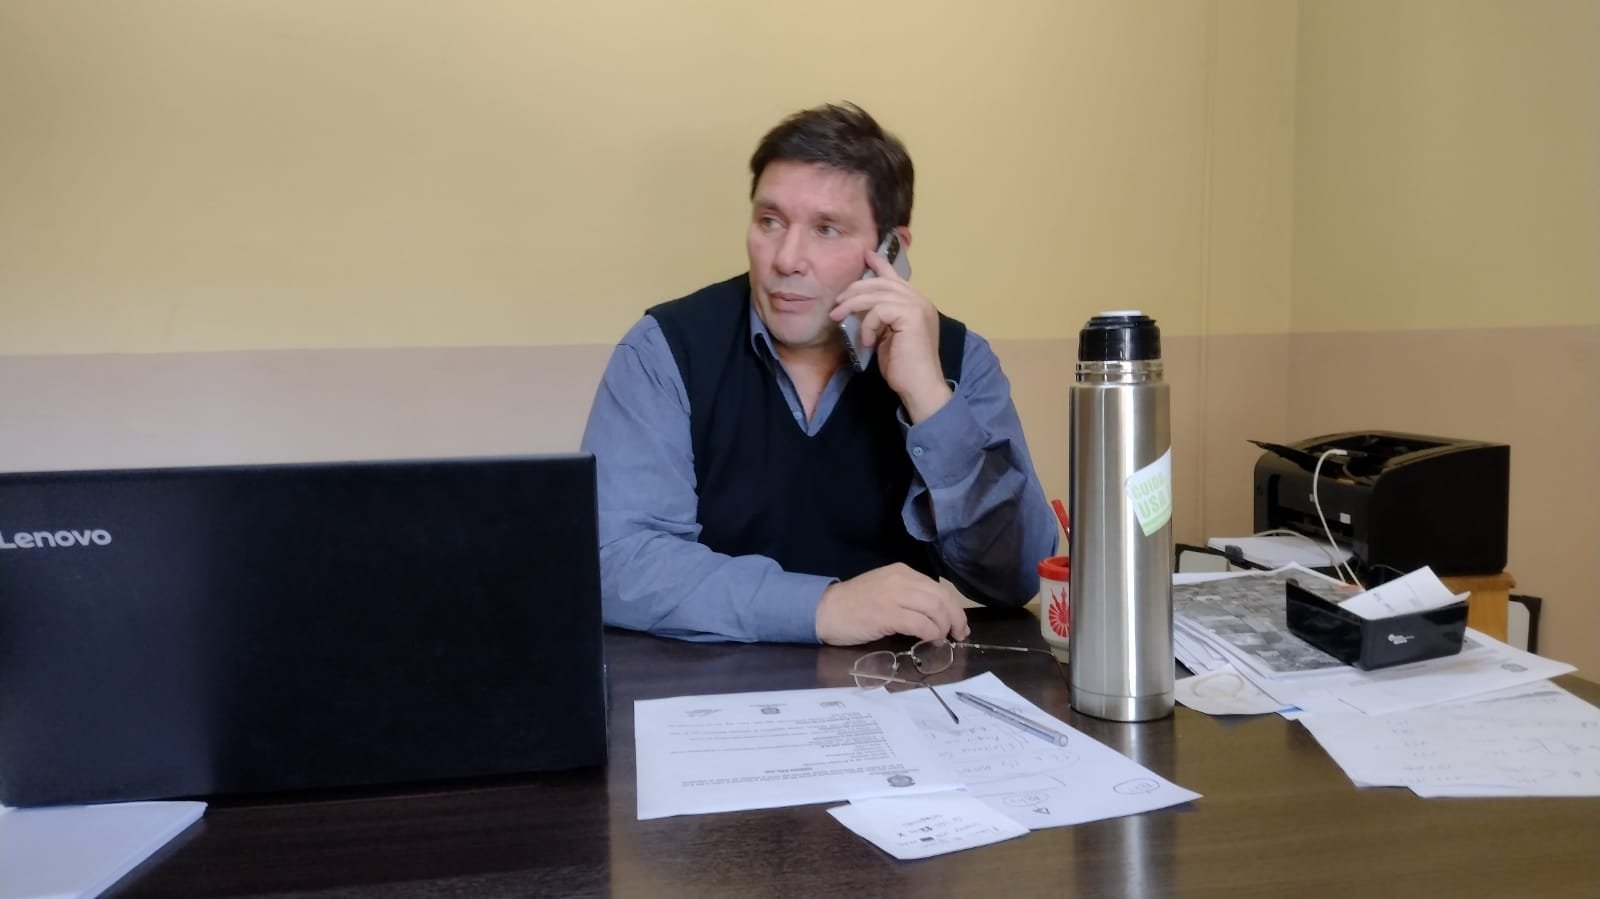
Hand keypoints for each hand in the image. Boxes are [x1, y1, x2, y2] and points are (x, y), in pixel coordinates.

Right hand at [814, 563, 971, 645]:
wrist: (825, 610)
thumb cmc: (854, 604)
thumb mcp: (885, 590)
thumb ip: (908, 596)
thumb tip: (935, 615)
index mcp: (902, 572)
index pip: (939, 588)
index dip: (954, 608)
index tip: (958, 624)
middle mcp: (901, 579)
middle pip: (941, 598)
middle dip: (955, 618)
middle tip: (958, 635)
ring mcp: (894, 596)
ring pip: (935, 609)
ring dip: (944, 627)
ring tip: (944, 639)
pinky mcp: (887, 614)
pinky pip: (920, 623)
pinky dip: (931, 633)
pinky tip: (930, 641)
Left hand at [830, 249, 952, 422]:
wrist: (920, 387)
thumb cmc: (903, 368)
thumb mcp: (887, 337)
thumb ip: (881, 319)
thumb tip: (860, 307)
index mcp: (917, 303)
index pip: (895, 278)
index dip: (880, 264)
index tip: (866, 256)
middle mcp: (920, 300)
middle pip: (881, 283)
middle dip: (855, 290)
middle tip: (837, 303)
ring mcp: (918, 306)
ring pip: (877, 294)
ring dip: (853, 305)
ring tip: (838, 317)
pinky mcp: (912, 315)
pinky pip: (880, 310)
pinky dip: (867, 324)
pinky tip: (865, 341)